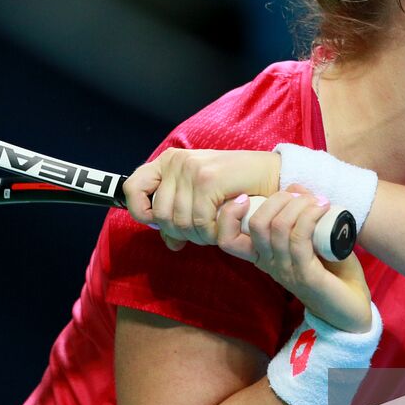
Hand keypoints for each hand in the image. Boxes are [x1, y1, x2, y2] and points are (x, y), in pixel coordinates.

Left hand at [123, 148, 280, 250]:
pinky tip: (226, 223)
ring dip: (200, 235)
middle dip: (182, 232)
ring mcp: (191, 169)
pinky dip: (213, 232)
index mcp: (169, 161)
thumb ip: (181, 217)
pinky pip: (200, 222)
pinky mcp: (208, 179)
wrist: (272, 174)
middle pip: (160, 215)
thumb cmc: (238, 187)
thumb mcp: (202, 198)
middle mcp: (176, 162)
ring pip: (180, 223)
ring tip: (217, 227)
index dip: (140, 211)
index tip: (160, 223)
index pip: (133, 188)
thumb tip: (170, 242)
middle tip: (204, 230)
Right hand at [215, 186, 371, 333]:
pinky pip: (299, 238)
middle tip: (300, 195)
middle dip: (277, 199)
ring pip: (277, 227)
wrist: (351, 309)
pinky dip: (310, 215)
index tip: (247, 197)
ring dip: (298, 205)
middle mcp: (270, 264)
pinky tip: (322, 207)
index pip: (227, 239)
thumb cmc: (332, 272)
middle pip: (256, 224)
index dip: (228, 215)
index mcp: (264, 256)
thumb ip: (301, 215)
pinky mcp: (306, 276)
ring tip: (317, 201)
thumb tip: (294, 187)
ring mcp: (287, 271)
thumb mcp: (312, 238)